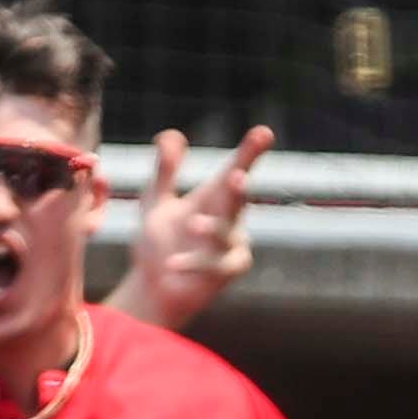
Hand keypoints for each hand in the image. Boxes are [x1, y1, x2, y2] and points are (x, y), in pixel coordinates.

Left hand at [127, 123, 277, 328]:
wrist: (152, 286)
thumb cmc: (158, 241)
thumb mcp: (155, 200)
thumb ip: (165, 170)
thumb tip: (170, 135)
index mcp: (213, 196)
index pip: (234, 169)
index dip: (250, 152)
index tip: (265, 133)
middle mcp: (228, 217)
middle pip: (238, 198)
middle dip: (238, 188)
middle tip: (238, 176)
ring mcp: (231, 245)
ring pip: (228, 232)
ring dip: (212, 229)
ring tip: (193, 224)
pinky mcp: (227, 272)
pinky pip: (214, 265)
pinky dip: (194, 263)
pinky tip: (173, 264)